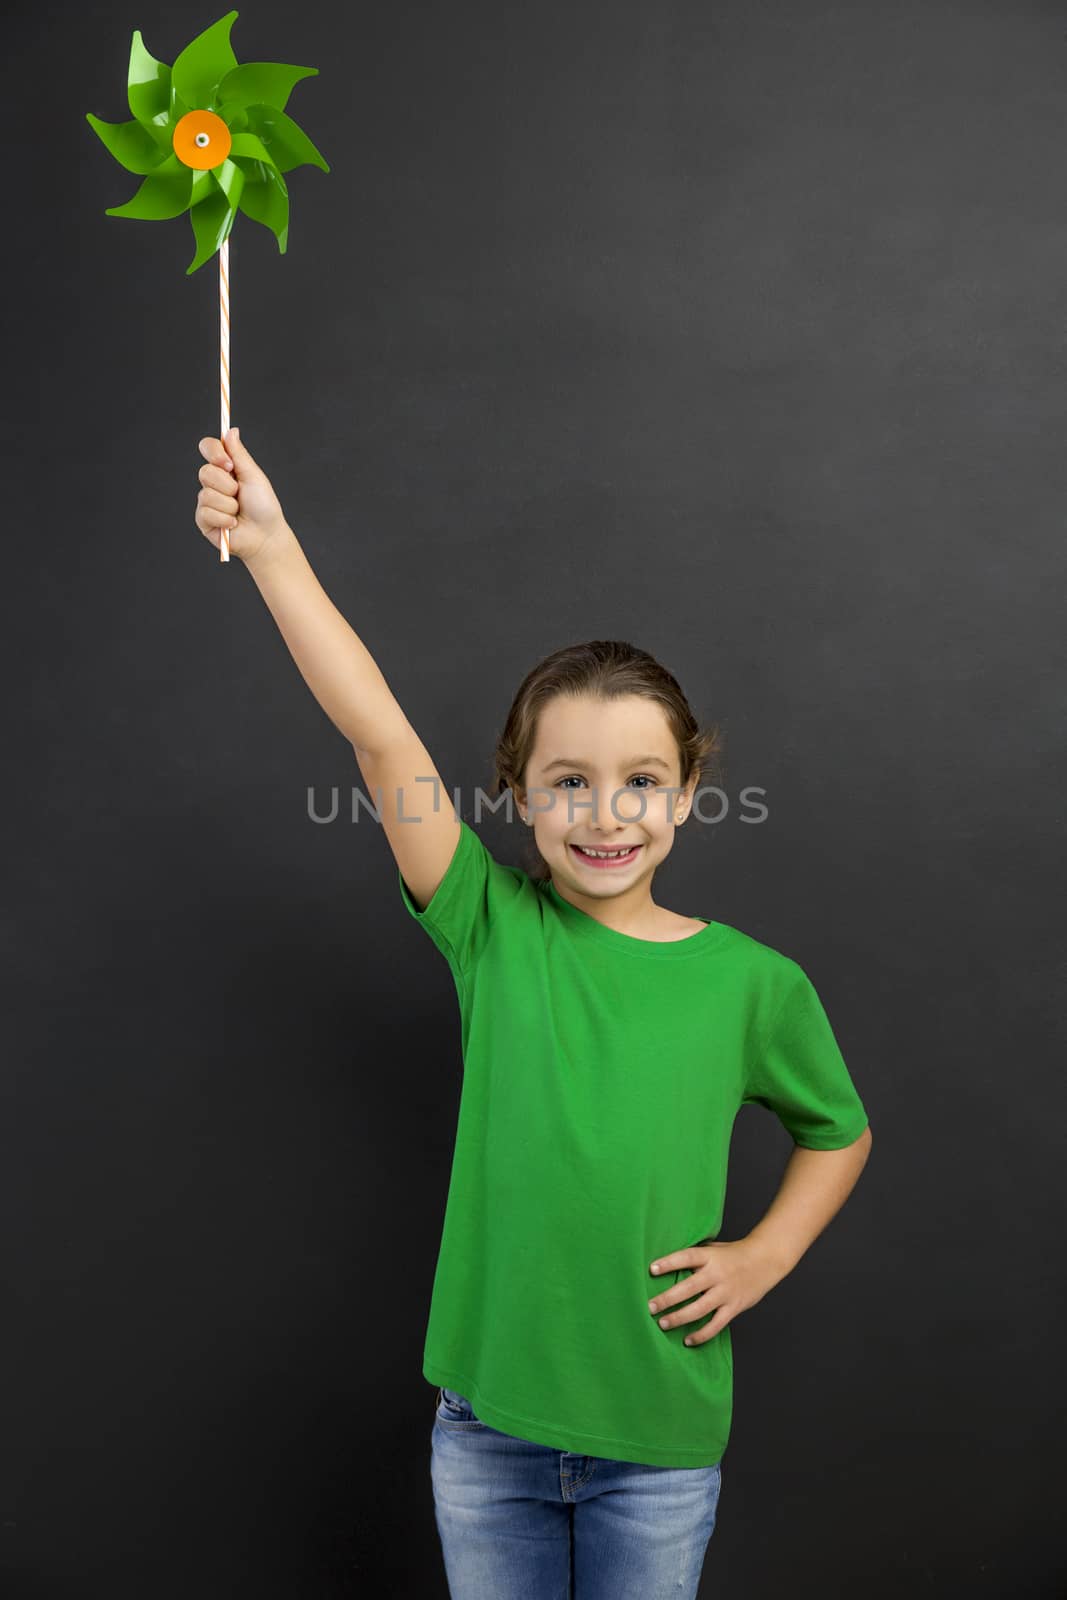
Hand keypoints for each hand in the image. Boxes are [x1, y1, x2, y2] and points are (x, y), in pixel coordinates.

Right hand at [194, 428, 289, 562]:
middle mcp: (213, 483)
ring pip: (207, 494)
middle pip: (205, 471)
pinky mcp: (203, 520)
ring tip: (238, 512)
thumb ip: (239, 454)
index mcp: (225, 468)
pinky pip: (206, 512)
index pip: (208, 448)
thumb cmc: (263, 506)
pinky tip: (233, 524)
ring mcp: (206, 501)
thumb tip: (231, 430)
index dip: (214, 452)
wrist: (266, 536)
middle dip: (227, 485)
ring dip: (229, 505)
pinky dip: (224, 519)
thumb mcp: (253, 476)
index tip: (229, 464)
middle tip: (240, 494)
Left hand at [646, 1238, 782, 1345]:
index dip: (669, 1263)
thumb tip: (667, 1265)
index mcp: (710, 1257)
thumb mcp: (713, 1249)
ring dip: (679, 1318)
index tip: (651, 1269)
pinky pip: (716, 1325)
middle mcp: (717, 1275)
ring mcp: (726, 1293)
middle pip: (689, 1288)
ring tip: (662, 1324)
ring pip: (699, 1309)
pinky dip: (701, 1335)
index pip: (687, 1258)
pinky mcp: (734, 1307)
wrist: (765, 1260)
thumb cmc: (733, 1254)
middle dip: (667, 1299)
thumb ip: (695, 1258)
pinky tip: (687, 1340)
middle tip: (650, 1307)